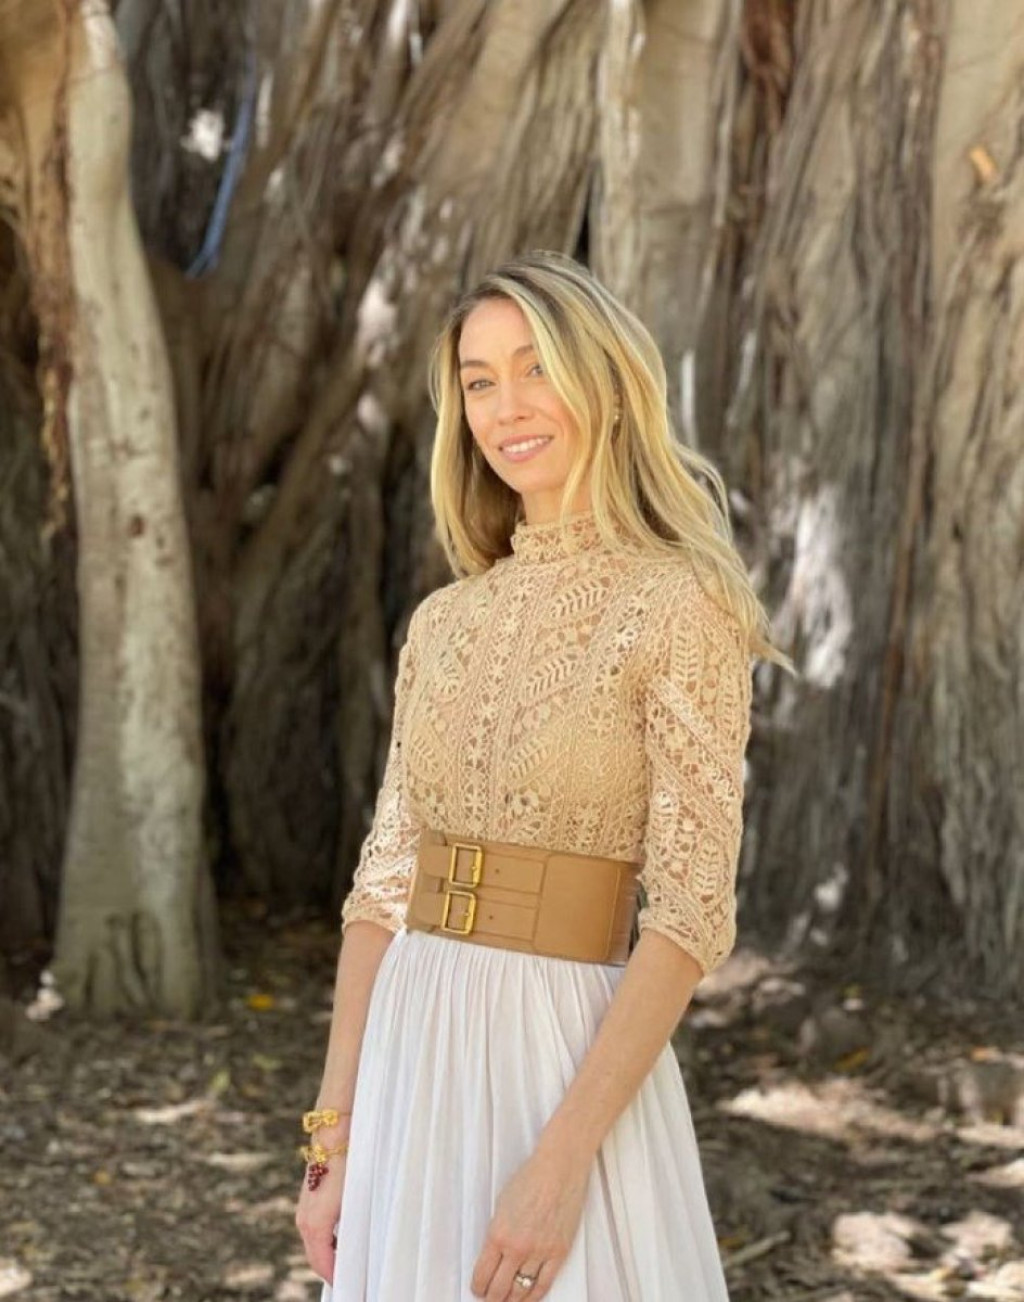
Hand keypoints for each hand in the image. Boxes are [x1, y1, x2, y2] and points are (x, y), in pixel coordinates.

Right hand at [295, 1153, 346, 1286]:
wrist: (334, 1136)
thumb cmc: (347, 1167)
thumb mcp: (352, 1202)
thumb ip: (348, 1230)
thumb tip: (349, 1252)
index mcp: (315, 1225)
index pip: (321, 1263)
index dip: (334, 1276)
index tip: (349, 1286)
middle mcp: (304, 1221)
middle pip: (315, 1257)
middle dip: (329, 1270)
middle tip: (349, 1279)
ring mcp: (303, 1211)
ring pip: (313, 1244)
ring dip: (327, 1256)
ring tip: (346, 1264)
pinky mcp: (307, 1202)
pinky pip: (314, 1231)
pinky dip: (324, 1242)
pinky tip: (340, 1241)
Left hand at [470, 1144, 589, 1300]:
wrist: (558, 1169)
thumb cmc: (530, 1179)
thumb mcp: (501, 1205)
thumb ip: (497, 1233)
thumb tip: (494, 1257)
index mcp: (498, 1234)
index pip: (482, 1274)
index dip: (478, 1287)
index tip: (478, 1290)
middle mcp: (517, 1248)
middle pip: (499, 1289)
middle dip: (492, 1298)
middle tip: (490, 1299)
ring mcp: (539, 1252)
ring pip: (521, 1291)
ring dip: (511, 1300)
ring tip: (507, 1300)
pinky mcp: (559, 1253)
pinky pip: (543, 1285)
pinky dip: (533, 1297)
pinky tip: (527, 1298)